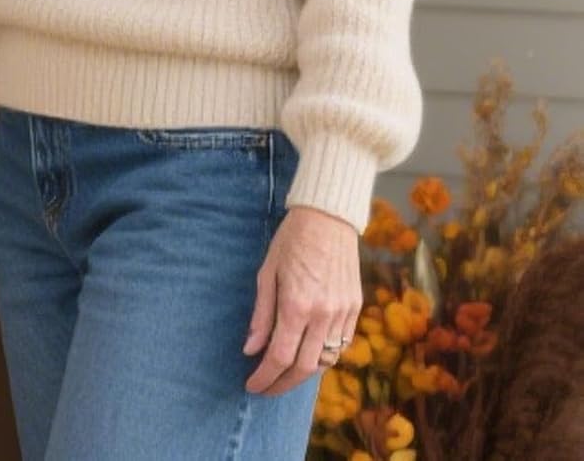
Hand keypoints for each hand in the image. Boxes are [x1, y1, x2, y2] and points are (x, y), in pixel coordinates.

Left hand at [242, 205, 361, 395]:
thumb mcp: (267, 272)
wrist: (328, 218)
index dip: (265, 377)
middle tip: (266, 388)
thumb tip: (251, 350)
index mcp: (296, 305)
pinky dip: (324, 358)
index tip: (252, 386)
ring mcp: (343, 314)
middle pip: (303, 367)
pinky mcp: (355, 309)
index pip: (279, 356)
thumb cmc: (291, 241)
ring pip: (325, 361)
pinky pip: (341, 346)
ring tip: (284, 375)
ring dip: (304, 374)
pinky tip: (309, 356)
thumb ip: (261, 314)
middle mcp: (323, 315)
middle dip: (282, 384)